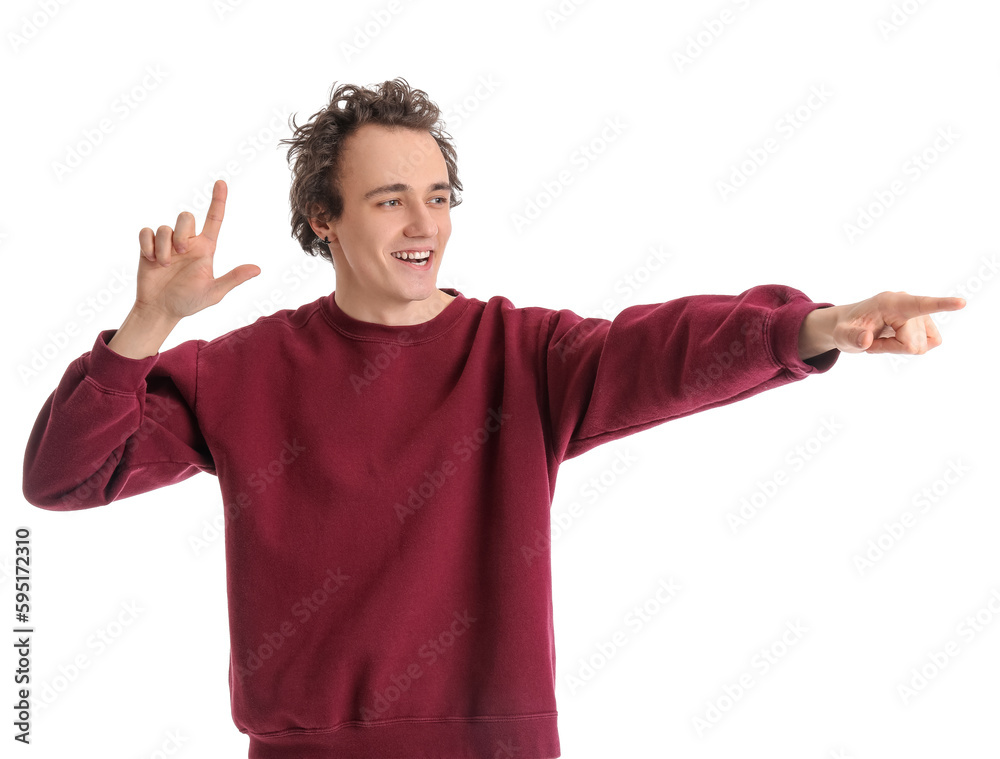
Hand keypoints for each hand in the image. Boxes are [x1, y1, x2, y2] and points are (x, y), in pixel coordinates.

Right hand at [136, 179, 259, 320]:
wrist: (161, 310)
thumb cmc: (189, 301)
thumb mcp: (214, 292)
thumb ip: (233, 278)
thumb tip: (257, 269)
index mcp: (205, 248)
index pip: (214, 219)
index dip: (218, 201)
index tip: (222, 182)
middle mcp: (187, 242)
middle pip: (185, 217)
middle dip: (181, 234)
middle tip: (180, 254)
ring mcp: (167, 244)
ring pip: (164, 227)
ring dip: (163, 248)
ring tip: (164, 265)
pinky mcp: (148, 246)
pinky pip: (146, 232)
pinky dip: (148, 246)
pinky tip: (150, 261)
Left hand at [830, 291, 965, 354]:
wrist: (850, 325)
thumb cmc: (846, 328)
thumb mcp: (841, 335)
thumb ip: (851, 337)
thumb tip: (865, 339)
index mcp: (890, 302)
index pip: (919, 304)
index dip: (941, 304)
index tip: (961, 303)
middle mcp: (908, 304)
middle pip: (914, 343)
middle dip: (892, 348)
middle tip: (872, 341)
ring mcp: (918, 313)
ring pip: (921, 346)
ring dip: (899, 348)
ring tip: (881, 339)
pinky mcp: (924, 323)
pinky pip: (929, 344)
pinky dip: (910, 347)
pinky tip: (895, 340)